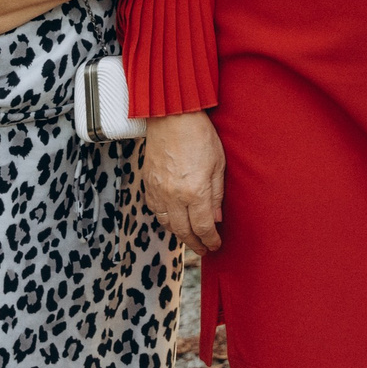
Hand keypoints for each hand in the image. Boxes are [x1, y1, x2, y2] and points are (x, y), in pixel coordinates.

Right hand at [143, 111, 225, 252]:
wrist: (172, 118)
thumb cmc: (201, 136)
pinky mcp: (147, 184)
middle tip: (203, 249)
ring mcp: (158, 191)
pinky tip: (173, 219)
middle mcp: (174, 196)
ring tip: (190, 237)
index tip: (216, 245)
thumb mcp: (219, 164)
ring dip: (178, 234)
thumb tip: (217, 219)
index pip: (203, 227)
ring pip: (166, 224)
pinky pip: (155, 210)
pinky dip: (165, 219)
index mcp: (195, 192)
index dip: (210, 240)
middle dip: (195, 243)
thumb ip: (217, 195)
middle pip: (183, 231)